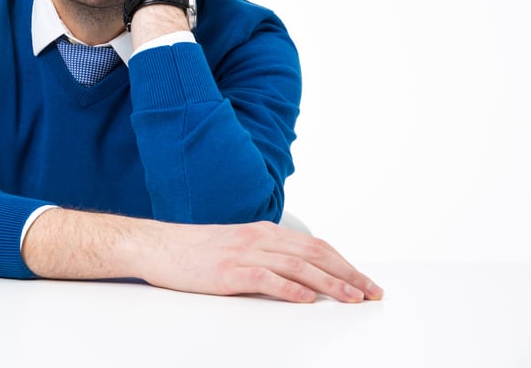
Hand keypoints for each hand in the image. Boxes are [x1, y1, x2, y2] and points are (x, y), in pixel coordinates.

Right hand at [139, 219, 383, 302]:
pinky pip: (265, 278)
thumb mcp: (237, 247)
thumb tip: (300, 278)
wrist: (156, 246)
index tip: (366, 282)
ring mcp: (243, 254)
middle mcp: (259, 238)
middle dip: (349, 274)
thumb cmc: (195, 251)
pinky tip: (306, 299)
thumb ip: (267, 256)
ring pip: (298, 266)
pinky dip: (289, 289)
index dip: (345, 264)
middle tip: (373, 293)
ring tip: (352, 298)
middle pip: (315, 254)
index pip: (315, 246)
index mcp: (264, 232)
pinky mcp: (228, 271)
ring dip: (329, 284)